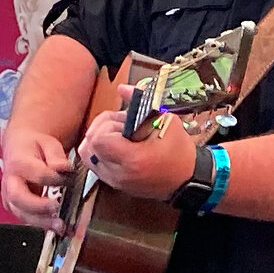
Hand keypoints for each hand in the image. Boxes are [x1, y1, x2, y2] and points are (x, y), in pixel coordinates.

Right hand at [0, 126, 78, 224]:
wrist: (19, 148)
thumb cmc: (34, 146)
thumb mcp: (48, 144)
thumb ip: (56, 157)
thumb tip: (63, 168)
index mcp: (18, 162)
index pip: (37, 174)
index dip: (55, 179)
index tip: (69, 179)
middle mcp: (10, 181)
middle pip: (19, 198)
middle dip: (38, 207)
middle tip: (57, 208)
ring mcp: (10, 196)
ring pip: (21, 213)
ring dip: (41, 222)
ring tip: (60, 226)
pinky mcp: (15, 206)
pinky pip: (26, 218)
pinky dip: (42, 225)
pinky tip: (56, 228)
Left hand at [80, 108, 198, 202]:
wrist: (186, 179)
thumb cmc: (179, 151)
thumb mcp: (166, 121)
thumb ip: (142, 102)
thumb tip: (122, 88)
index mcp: (133, 160)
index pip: (98, 140)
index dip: (106, 126)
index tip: (123, 123)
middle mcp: (119, 174)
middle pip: (88, 146)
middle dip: (101, 130)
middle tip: (121, 126)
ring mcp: (115, 182)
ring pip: (87, 155)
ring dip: (98, 141)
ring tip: (118, 136)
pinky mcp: (113, 184)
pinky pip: (94, 164)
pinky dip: (100, 152)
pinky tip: (117, 146)